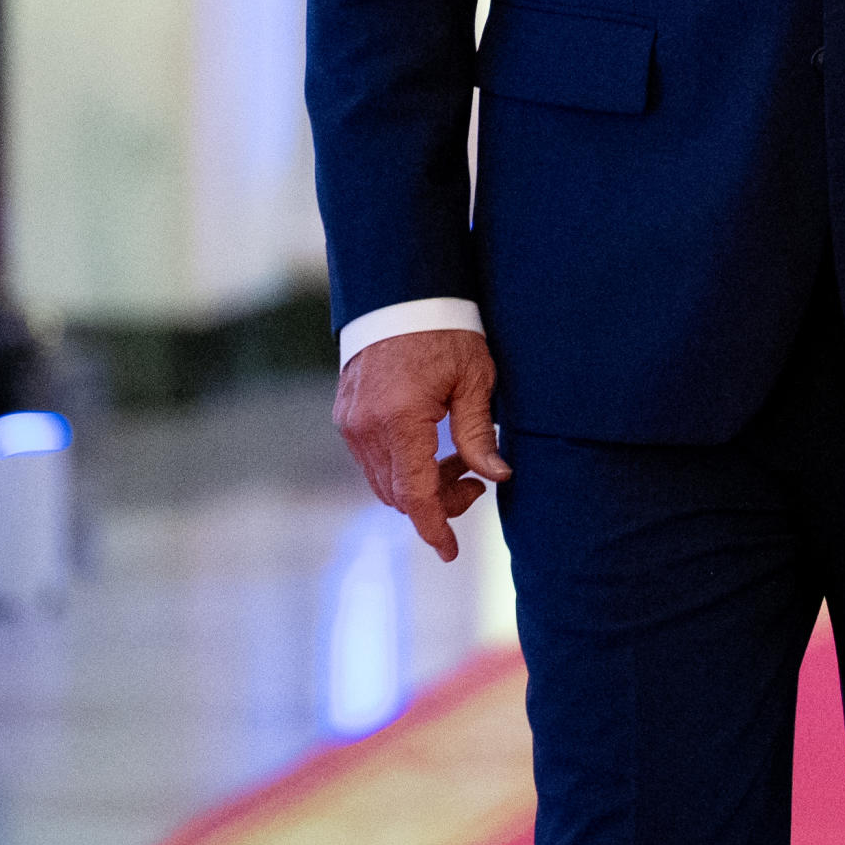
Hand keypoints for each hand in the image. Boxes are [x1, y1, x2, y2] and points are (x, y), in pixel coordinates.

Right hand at [332, 328, 509, 562]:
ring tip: (460, 460)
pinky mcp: (346, 414)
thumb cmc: (446, 330)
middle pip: (398, 494)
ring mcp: (351, 422)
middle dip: (437, 501)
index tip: (450, 551)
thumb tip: (497, 476)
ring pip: (384, 480)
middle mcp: (366, 428)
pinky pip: (373, 459)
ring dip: (420, 484)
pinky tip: (433, 446)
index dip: (435, 527)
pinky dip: (402, 466)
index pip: (415, 496)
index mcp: (400, 421)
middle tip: (476, 483)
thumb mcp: (474, 379)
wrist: (401, 292)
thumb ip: (479, 434)